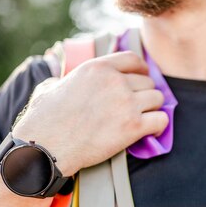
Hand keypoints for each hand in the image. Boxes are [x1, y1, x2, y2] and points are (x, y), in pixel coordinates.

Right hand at [12, 51, 167, 175]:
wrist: (47, 147)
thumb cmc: (44, 121)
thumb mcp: (50, 87)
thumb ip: (63, 80)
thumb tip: (58, 82)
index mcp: (97, 68)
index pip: (132, 59)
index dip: (141, 69)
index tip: (142, 77)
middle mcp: (115, 81)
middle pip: (147, 81)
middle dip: (144, 94)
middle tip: (138, 106)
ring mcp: (126, 103)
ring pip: (157, 99)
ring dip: (152, 109)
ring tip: (144, 119)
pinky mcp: (133, 126)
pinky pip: (161, 120)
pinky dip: (159, 126)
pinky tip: (151, 131)